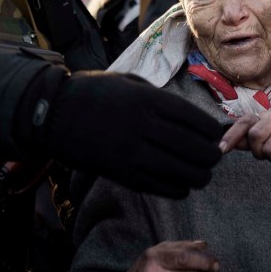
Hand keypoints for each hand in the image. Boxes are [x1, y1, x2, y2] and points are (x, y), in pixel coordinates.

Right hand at [39, 71, 222, 197]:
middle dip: (212, 156)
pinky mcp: (121, 174)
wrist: (52, 114)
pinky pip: (161, 187)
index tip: (217, 135)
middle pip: (195, 149)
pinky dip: (179, 189)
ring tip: (201, 174)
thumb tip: (195, 118)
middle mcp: (144, 127)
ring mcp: (132, 153)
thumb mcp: (130, 82)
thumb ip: (162, 98)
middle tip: (213, 157)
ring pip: (183, 172)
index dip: (213, 131)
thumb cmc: (95, 93)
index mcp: (149, 100)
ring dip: (199, 176)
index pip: (196, 120)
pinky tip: (182, 185)